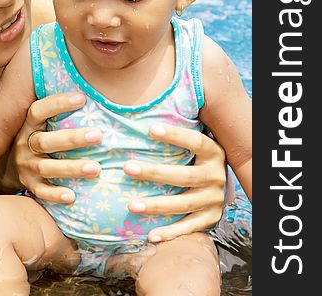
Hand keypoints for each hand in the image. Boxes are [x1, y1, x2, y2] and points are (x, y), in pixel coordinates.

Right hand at [11, 92, 101, 202]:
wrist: (8, 166)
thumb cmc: (38, 135)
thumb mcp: (40, 121)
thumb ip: (56, 108)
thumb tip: (86, 86)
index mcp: (28, 124)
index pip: (39, 110)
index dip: (58, 103)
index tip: (82, 98)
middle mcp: (25, 144)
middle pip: (47, 141)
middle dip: (73, 139)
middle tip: (98, 135)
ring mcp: (26, 166)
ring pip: (48, 167)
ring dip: (72, 168)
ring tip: (96, 168)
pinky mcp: (29, 185)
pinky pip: (41, 192)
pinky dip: (56, 195)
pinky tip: (72, 196)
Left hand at [123, 124, 226, 241]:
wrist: (220, 183)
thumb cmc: (197, 157)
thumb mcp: (196, 143)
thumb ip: (181, 131)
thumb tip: (147, 113)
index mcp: (214, 153)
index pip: (195, 141)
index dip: (175, 135)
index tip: (150, 129)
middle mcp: (216, 176)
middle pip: (183, 175)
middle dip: (154, 172)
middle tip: (127, 167)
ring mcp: (214, 199)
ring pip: (183, 203)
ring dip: (156, 205)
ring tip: (131, 204)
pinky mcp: (210, 218)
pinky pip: (189, 227)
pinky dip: (170, 232)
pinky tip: (150, 235)